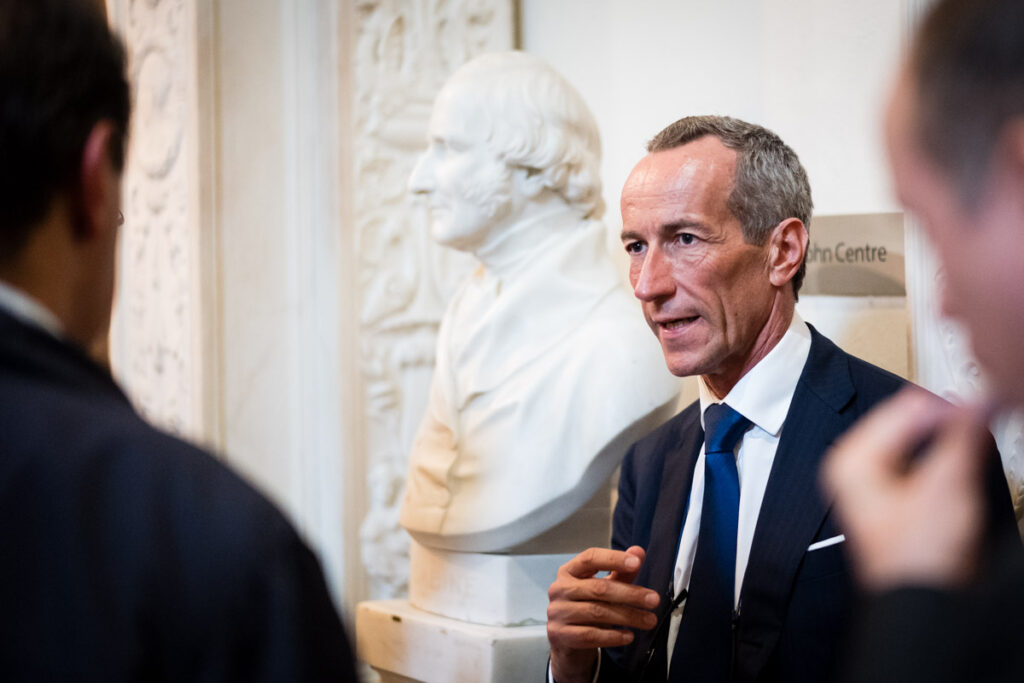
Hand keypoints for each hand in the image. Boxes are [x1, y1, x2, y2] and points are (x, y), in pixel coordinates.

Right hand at [546, 546, 660, 682]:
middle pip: (598, 588)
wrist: (565, 640)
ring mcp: (558, 612)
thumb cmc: (586, 607)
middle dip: (630, 594)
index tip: (637, 563)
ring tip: (649, 620)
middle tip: (653, 600)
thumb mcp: (603, 587)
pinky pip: (590, 635)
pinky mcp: (560, 634)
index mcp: (569, 571)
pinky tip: (629, 636)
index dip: (613, 559)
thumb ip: (620, 570)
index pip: (590, 558)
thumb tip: (638, 551)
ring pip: (597, 612)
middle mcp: (559, 589)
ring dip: (628, 617)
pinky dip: (613, 636)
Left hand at [823, 388, 990, 590]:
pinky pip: (918, 459)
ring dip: (949, 435)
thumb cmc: (918, 560)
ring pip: (916, 439)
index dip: (947, 405)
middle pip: (908, 422)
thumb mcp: (946, 488)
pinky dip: (944, 454)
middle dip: (947, 419)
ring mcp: (869, 482)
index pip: (903, 408)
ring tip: (977, 430)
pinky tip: (964, 457)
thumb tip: (977, 401)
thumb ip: (961, 438)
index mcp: (851, 459)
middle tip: (983, 411)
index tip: (982, 402)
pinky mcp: (890, 496)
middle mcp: (853, 467)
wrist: (922, 605)